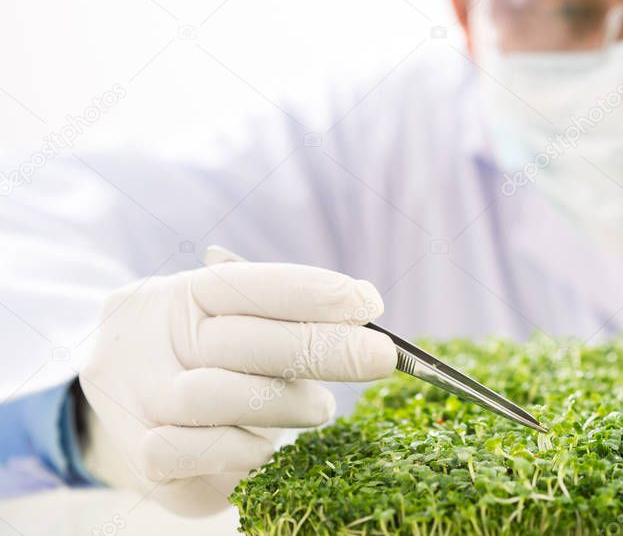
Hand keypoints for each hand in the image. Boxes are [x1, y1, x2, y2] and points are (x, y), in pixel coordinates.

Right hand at [79, 246, 396, 514]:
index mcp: (179, 296)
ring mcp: (142, 400)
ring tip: (323, 407)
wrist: (122, 405)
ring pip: (217, 397)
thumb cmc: (204, 355)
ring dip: (285, 402)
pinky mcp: (143, 458)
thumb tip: (364, 305)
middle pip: (241, 341)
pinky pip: (196, 451)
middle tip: (379, 356)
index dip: (310, 292)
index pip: (244, 285)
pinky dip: (242, 447)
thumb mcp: (233, 322)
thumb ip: (288, 315)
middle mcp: (152, 341)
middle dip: (321, 348)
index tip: (367, 303)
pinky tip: (265, 445)